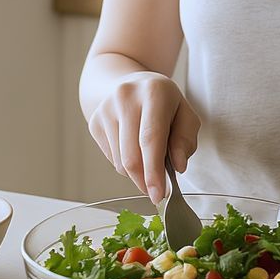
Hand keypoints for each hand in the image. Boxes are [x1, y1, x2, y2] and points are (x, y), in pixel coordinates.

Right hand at [88, 73, 199, 205]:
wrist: (131, 84)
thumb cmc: (165, 104)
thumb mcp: (186, 115)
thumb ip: (186, 140)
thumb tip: (178, 166)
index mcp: (154, 91)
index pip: (151, 138)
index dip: (154, 170)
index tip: (158, 194)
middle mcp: (125, 97)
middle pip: (131, 156)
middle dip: (144, 181)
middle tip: (156, 193)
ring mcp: (105, 109)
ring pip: (120, 162)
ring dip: (136, 173)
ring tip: (149, 157)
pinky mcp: (94, 122)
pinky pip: (111, 158)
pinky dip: (125, 164)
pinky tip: (134, 147)